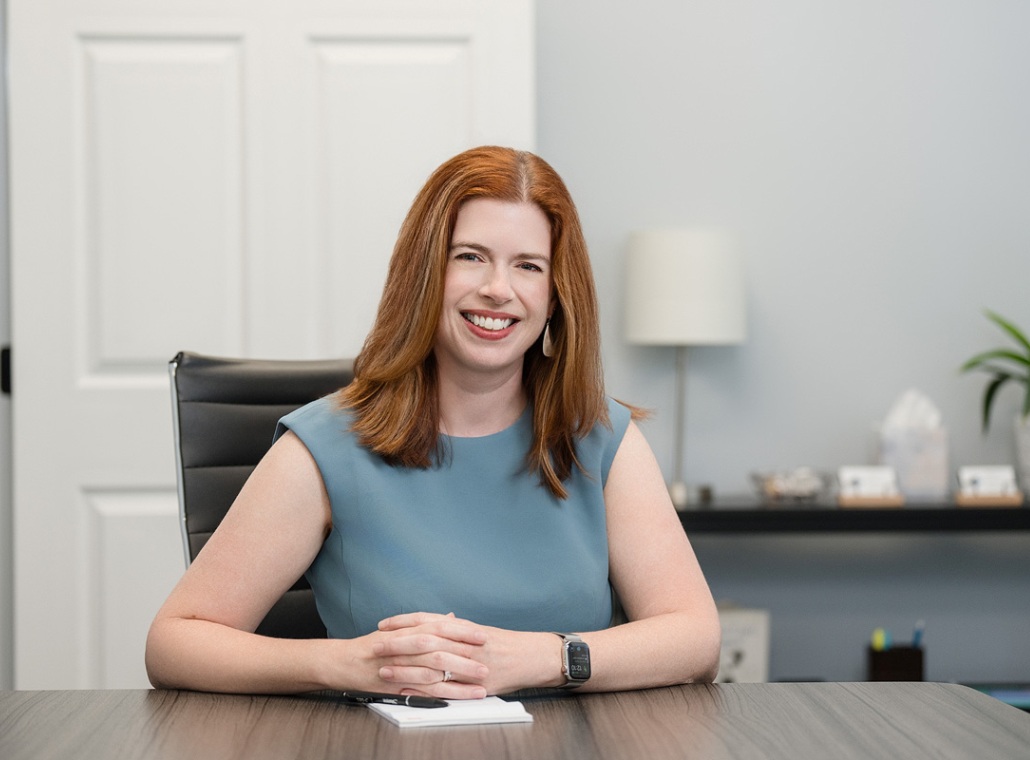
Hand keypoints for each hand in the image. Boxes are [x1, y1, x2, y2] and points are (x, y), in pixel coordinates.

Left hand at [377, 613, 562, 695]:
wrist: (531, 656)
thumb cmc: (506, 644)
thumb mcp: (480, 631)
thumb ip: (458, 628)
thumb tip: (442, 620)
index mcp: (462, 628)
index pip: (426, 621)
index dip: (403, 622)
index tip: (383, 624)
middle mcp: (463, 642)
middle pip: (423, 640)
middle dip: (396, 643)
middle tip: (374, 644)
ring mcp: (468, 663)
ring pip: (429, 664)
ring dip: (404, 668)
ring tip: (382, 670)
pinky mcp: (472, 683)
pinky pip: (444, 686)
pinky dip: (423, 688)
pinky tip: (407, 690)